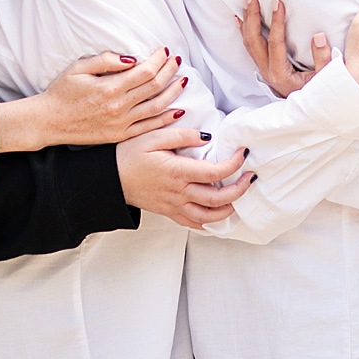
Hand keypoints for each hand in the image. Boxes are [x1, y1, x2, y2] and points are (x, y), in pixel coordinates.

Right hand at [0, 48, 184, 152]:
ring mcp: (121, 124)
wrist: (49, 122)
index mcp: (109, 88)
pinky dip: (166, 118)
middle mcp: (119, 107)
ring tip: (183, 81)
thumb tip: (132, 58)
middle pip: (155, 87)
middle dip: (170, 71)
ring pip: (157, 107)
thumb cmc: (62, 92)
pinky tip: (178, 110)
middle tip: (177, 61)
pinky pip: (149, 127)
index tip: (165, 51)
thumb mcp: (78, 68)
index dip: (159, 60)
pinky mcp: (120, 135)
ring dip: (173, 93)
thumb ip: (106, 60)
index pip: (145, 71)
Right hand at [116, 123, 254, 229]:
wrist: (108, 178)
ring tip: (239, 197)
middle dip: (240, 189)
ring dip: (228, 209)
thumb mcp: (153, 136)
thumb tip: (207, 137)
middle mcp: (178, 192)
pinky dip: (210, 222)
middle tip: (251, 177)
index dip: (235, 164)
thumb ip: (182, 134)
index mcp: (177, 171)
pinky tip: (219, 216)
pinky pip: (193, 223)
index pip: (215, 173)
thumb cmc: (128, 155)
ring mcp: (174, 205)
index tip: (244, 153)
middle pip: (217, 199)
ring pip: (208, 216)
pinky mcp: (168, 212)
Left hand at [240, 0, 330, 97]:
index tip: (278, 3)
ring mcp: (264, 69)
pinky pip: (250, 47)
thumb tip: (318, 36)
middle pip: (254, 40)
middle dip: (252, 16)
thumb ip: (323, 58)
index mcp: (280, 73)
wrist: (310, 110)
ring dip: (247, 20)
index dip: (276, 22)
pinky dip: (245, 31)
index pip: (275, 43)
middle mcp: (267, 71)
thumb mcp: (326, 77)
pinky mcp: (264, 67)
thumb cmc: (319, 92)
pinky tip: (241, 18)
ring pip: (249, 42)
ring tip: (246, 0)